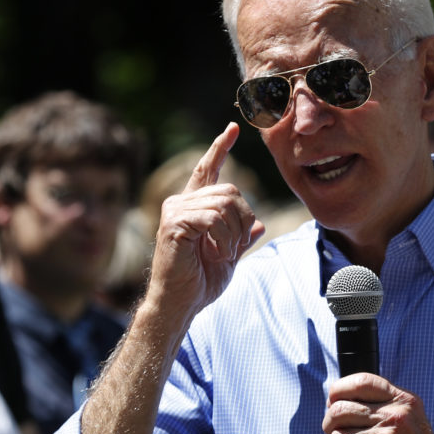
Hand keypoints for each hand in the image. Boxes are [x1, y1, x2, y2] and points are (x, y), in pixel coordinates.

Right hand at [146, 123, 264, 318]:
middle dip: (243, 219)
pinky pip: (214, 218)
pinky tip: (217, 254)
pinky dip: (224, 239)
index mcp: (193, 207)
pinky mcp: (174, 223)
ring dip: (234, 233)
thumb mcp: (229, 257)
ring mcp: (175, 211)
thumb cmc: (199, 283)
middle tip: (235, 247)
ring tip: (224, 253)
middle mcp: (181, 202)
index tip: (233, 128)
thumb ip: (241, 237)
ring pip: (224, 203)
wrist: (179, 304)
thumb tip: (259, 224)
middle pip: (230, 190)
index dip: (220, 148)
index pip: (208, 169)